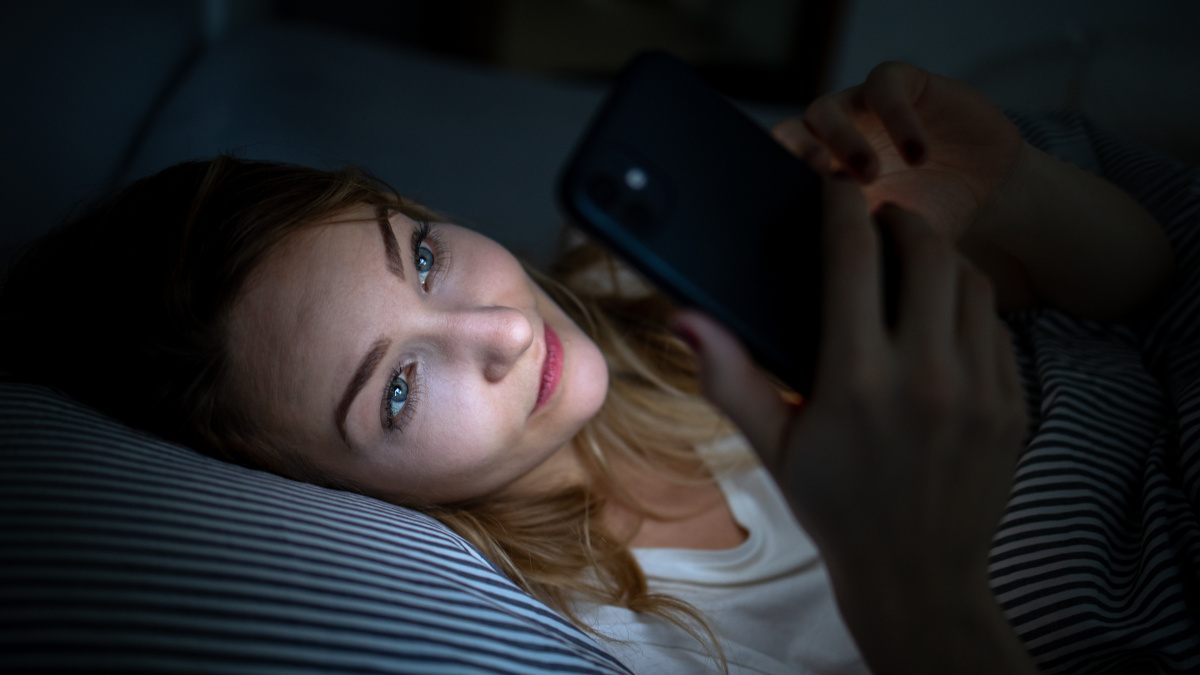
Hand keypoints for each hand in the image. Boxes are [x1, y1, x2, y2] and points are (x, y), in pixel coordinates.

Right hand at [673, 173, 1031, 671]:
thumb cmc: (834, 506)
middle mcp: (924, 376)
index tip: (835, 188)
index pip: (853, 257)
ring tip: (911, 259)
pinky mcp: (1013, 405)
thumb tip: (687, 317)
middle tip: (879, 219)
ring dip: (940, 256)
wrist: (916, 575)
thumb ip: (729, 378)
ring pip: (970, 281)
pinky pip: (997, 326)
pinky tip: (942, 314)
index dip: (842, 207)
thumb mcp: (772, 446)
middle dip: (900, 219)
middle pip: (925, 251)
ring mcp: (978, 389)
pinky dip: (968, 303)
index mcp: (855, 381)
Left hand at [773, 62, 1025, 242]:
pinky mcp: (898, 82)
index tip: (794, 212)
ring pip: (825, 111)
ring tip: (870, 173)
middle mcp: (829, 141)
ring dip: (841, 140)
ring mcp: (858, 108)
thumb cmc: (932, 217)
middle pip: (789, 136)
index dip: (777, 188)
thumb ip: (862, 247)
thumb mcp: (895, 241)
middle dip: (796, 156)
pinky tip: (919, 153)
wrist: (986, 184)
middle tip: (821, 181)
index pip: (776, 175)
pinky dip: (898, 118)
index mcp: (818, 178)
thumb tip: (831, 280)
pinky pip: (884, 88)